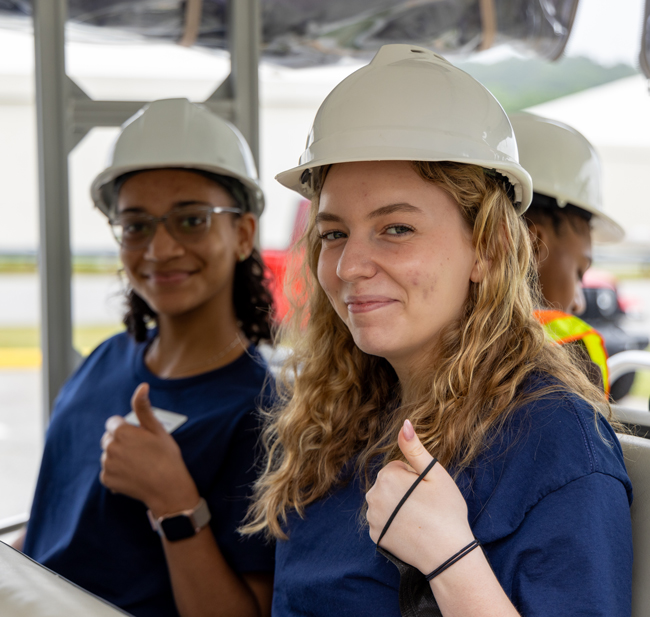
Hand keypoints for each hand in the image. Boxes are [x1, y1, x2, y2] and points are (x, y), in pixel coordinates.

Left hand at [100, 383, 199, 516]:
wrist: (167, 488)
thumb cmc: (166, 456)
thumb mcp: (157, 429)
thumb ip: (144, 407)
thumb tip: (142, 386)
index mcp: (121, 432)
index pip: (113, 423)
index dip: (127, 428)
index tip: (140, 437)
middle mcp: (110, 447)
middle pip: (109, 438)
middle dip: (120, 441)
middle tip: (141, 451)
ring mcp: (107, 465)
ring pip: (108, 454)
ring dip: (118, 456)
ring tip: (138, 463)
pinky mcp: (106, 480)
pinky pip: (108, 470)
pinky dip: (117, 472)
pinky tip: (133, 474)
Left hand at [366, 419, 474, 574]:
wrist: (447, 554)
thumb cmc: (446, 510)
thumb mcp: (434, 473)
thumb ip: (414, 448)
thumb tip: (404, 423)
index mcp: (387, 476)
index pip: (399, 468)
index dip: (416, 478)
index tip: (427, 492)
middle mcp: (373, 495)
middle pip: (390, 484)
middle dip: (405, 490)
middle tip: (425, 505)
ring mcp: (372, 517)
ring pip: (385, 502)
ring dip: (397, 506)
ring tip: (419, 518)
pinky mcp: (374, 535)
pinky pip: (382, 521)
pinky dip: (393, 523)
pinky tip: (410, 530)